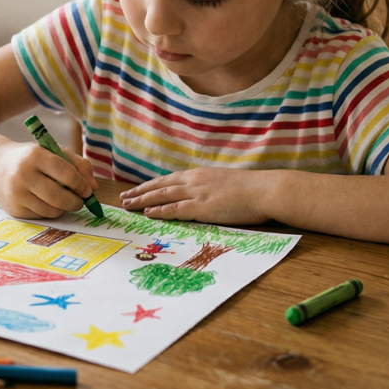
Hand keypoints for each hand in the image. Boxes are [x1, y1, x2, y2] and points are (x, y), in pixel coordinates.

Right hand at [0, 141, 98, 219]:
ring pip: (52, 210)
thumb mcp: (53, 152)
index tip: (88, 190)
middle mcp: (23, 175)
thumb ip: (78, 165)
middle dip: (77, 202)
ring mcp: (16, 194)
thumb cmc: (31, 159)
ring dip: (65, 208)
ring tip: (64, 200)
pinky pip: (42, 216)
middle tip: (81, 201)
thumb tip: (94, 188)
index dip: (82, 185)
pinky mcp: (14, 209)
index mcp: (35, 155)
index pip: (67, 174)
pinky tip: (46, 201)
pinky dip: (50, 211)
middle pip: (60, 197)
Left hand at [119, 167, 271, 224]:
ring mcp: (197, 193)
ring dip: (142, 201)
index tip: (136, 190)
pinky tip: (147, 213)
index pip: (168, 180)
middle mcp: (194, 181)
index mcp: (199, 175)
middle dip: (140, 192)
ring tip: (127, 205)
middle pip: (160, 186)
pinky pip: (175, 209)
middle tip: (123, 198)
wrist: (266, 190)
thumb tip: (203, 198)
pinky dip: (159, 211)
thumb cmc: (251, 190)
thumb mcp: (225, 184)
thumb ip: (210, 189)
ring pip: (162, 196)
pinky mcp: (202, 207)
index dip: (150, 186)